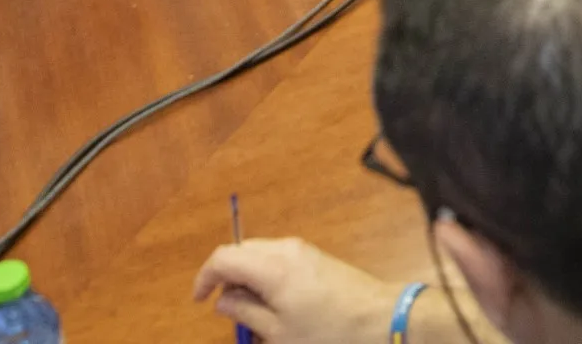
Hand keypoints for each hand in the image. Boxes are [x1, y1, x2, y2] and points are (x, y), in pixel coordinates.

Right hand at [194, 238, 396, 343]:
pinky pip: (280, 260)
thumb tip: (223, 299)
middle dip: (227, 278)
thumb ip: (245, 311)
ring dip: (248, 278)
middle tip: (228, 311)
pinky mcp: (317, 257)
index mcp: (271, 266)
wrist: (381, 318)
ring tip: (254, 314)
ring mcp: (304, 250)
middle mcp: (286, 249)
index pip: (223, 257)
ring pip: (260, 255)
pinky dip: (267, 277)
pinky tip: (275, 305)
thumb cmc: (328, 332)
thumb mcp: (279, 331)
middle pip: (241, 252)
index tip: (200, 302)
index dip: (205, 278)